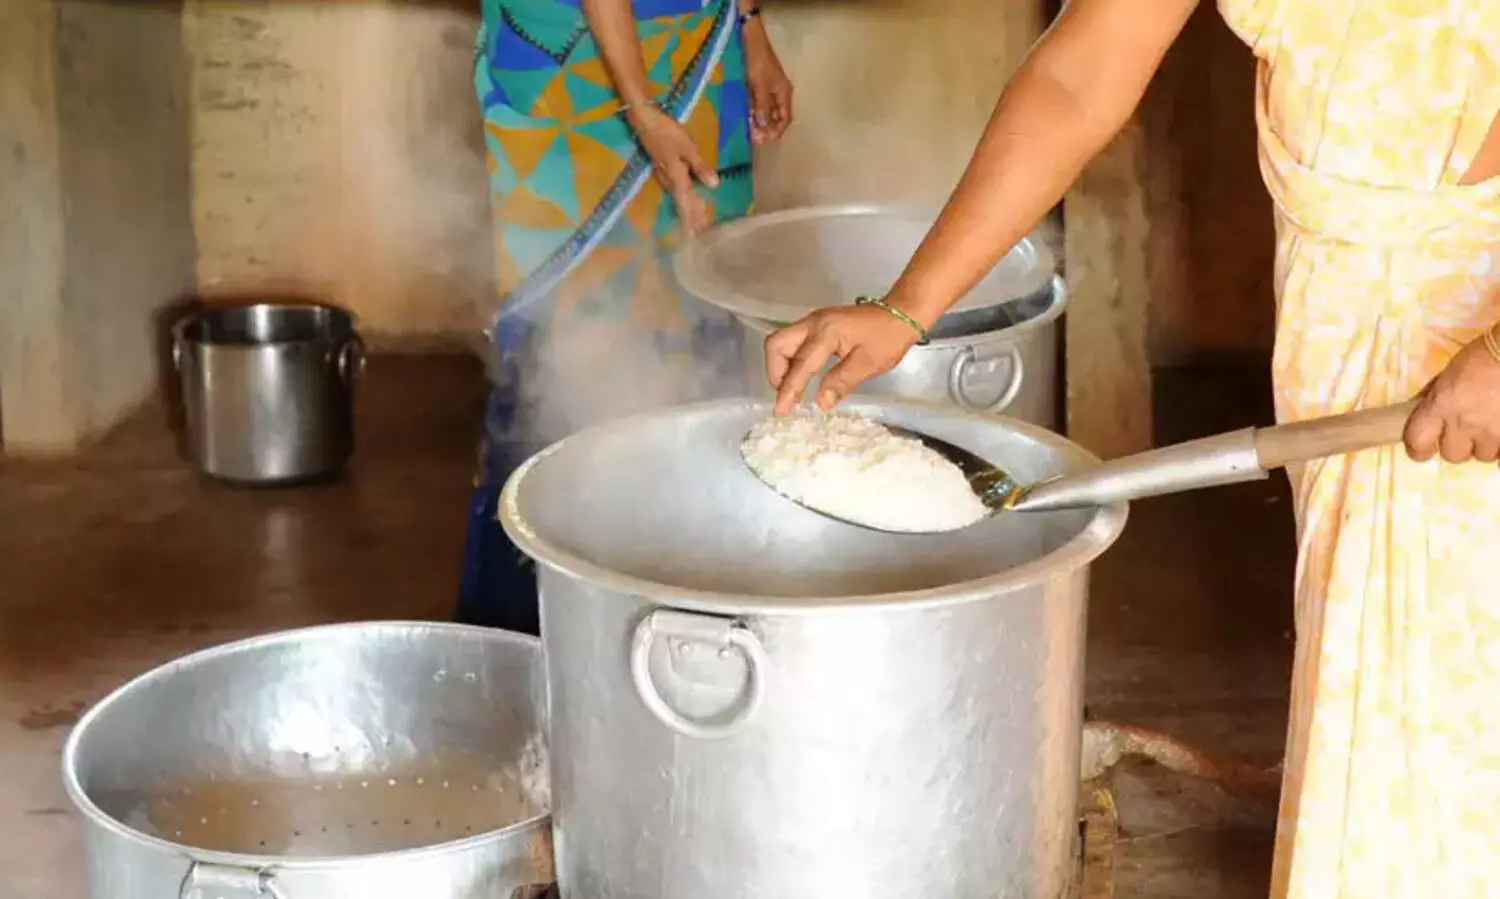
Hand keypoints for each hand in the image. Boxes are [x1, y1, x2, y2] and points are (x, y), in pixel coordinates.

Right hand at [628, 106, 717, 234]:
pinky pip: (674, 189)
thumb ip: (700, 167)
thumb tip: (714, 185)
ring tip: (696, 222)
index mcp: (677, 177)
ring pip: (678, 197)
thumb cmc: (667, 132)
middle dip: (691, 219)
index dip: (693, 219)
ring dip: (687, 210)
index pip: (687, 203)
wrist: (644, 120)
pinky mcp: (661, 168)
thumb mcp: (687, 148)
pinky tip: (686, 199)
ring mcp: (663, 174)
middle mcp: (669, 180)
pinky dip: (682, 198)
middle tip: (700, 234)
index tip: (698, 235)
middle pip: (682, 204)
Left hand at [743, 20, 792, 145]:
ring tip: (750, 133)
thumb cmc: (758, 62)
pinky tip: (747, 120)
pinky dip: (754, 113)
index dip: (778, 130)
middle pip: (776, 117)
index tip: (767, 139)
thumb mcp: (760, 86)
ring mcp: (769, 90)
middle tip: (756, 139)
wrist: (751, 42)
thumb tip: (764, 125)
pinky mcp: (758, 87)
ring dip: (760, 123)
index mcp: (784, 93)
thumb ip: (762, 106)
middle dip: (768, 130)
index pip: (785, 118)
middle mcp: (779, 94)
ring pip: (767, 112)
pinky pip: (759, 105)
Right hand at [764, 304, 922, 413]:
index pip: (800, 364)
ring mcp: (813, 321)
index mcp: (827, 332)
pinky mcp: (816, 324)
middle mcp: (813, 323)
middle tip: (787, 394)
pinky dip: (790, 360)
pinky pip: (792, 341)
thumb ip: (842, 381)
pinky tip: (803, 375)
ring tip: (793, 388)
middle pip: (776, 344)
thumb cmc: (888, 338)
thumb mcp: (869, 363)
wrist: (900, 314)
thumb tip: (821, 403)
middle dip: (775, 372)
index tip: (781, 410)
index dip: (789, 389)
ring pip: (781, 341)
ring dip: (781, 365)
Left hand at [1403, 329, 1499, 463]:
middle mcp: (1464, 423)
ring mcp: (1493, 432)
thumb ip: (1435, 397)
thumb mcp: (1449, 374)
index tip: (1423, 448)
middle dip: (1458, 445)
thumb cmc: (1482, 356)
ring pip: (1483, 456)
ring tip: (1491, 426)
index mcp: (1441, 405)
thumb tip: (1421, 412)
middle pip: (1452, 455)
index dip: (1418, 449)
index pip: (1418, 441)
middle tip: (1465, 431)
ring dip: (1485, 445)